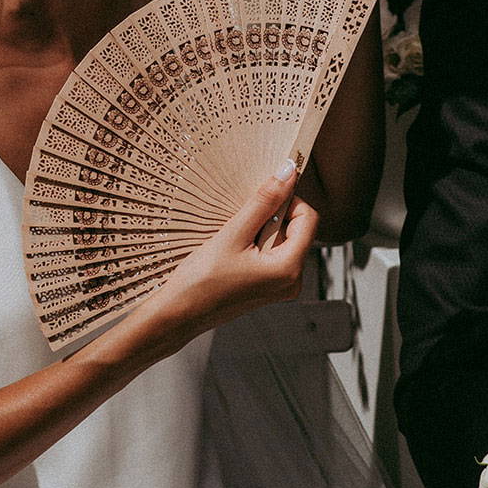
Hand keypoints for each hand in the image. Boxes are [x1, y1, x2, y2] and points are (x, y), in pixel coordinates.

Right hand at [146, 167, 318, 340]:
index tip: (264, 193)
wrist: (179, 314)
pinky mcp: (268, 287)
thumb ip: (263, 202)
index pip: (308, 218)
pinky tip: (234, 249)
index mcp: (289, 269)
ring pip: (283, 240)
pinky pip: (273, 254)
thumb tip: (286, 173)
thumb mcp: (232, 234)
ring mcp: (281, 286)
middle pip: (297, 229)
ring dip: (262, 230)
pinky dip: (257, 243)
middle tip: (243, 220)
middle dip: (273, 216)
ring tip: (234, 238)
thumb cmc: (201, 282)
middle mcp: (292, 280)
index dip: (289, 200)